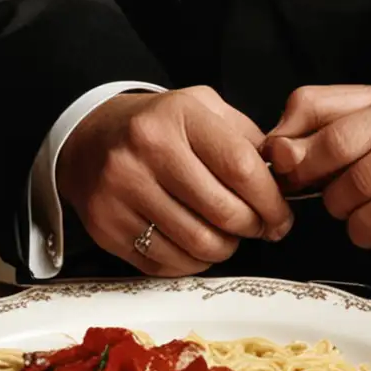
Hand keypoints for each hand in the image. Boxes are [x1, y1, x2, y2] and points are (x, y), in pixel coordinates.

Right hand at [57, 85, 292, 276]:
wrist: (90, 138)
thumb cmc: (157, 125)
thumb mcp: (202, 108)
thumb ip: (245, 137)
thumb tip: (281, 180)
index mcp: (179, 116)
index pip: (240, 167)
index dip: (271, 200)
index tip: (281, 215)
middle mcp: (146, 151)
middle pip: (222, 211)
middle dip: (253, 227)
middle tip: (260, 228)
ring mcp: (122, 191)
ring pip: (197, 244)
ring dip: (225, 248)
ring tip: (228, 236)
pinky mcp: (107, 226)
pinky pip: (166, 263)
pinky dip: (192, 262)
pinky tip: (196, 244)